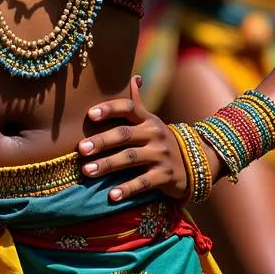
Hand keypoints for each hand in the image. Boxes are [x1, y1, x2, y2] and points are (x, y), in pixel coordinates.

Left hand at [78, 75, 202, 203]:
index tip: (90, 114)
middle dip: (101, 141)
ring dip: (108, 165)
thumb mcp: (150, 120)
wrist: (194, 163)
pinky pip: (144, 183)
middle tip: (80, 149)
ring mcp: (160, 155)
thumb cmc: (160, 140)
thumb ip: (137, 102)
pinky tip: (111, 196)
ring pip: (130, 158)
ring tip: (87, 171)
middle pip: (124, 134)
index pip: (128, 108)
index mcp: (148, 119)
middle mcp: (154, 134)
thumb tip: (134, 76)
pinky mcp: (165, 176)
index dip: (110, 109)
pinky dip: (127, 189)